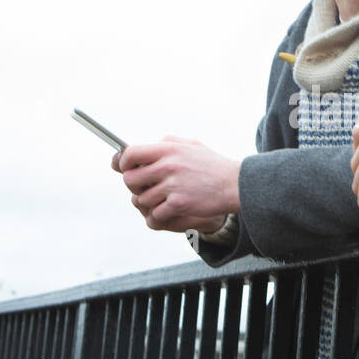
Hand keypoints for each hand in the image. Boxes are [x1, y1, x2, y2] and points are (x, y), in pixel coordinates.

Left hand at [116, 136, 239, 232]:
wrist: (234, 184)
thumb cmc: (213, 165)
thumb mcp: (191, 145)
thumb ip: (167, 143)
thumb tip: (148, 146)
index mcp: (168, 149)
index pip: (131, 153)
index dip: (123, 162)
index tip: (126, 168)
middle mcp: (167, 166)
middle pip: (129, 179)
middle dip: (134, 186)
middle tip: (146, 187)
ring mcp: (172, 185)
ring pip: (141, 199)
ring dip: (149, 202)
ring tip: (162, 199)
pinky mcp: (178, 203)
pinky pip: (155, 214)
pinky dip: (159, 215)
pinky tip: (169, 210)